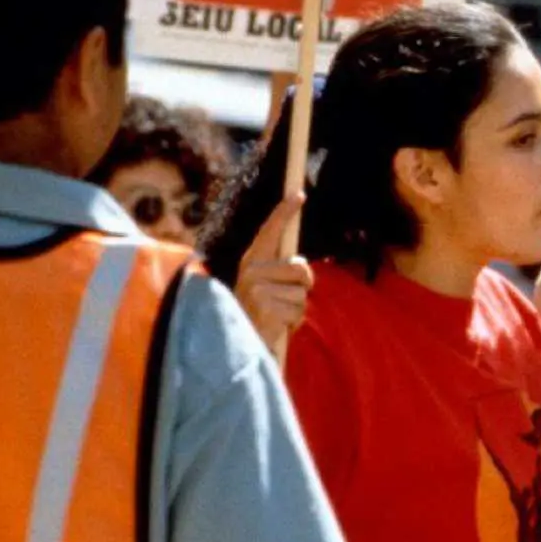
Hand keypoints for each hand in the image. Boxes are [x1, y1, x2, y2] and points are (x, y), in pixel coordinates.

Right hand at [234, 193, 314, 351]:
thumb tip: (302, 269)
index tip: (299, 194)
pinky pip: (299, 311)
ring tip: (275, 317)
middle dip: (303, 287)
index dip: (284, 212)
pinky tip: (275, 328)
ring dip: (297, 310)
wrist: (237, 347)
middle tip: (283, 301)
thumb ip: (281, 274)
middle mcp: (251, 270)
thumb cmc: (258, 316)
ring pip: (303, 293)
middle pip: (302, 269)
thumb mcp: (266, 289)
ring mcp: (257, 287)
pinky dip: (293, 324)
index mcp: (251, 262)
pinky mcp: (265, 305)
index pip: (270, 231)